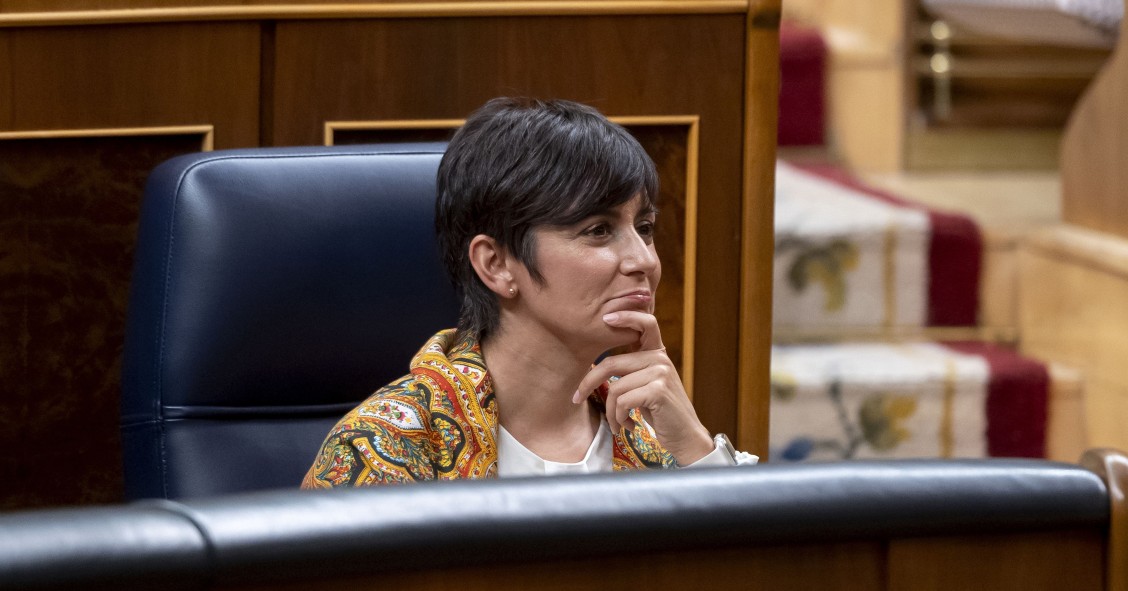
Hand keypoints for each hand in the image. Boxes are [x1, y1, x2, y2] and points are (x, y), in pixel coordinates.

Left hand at [573, 310, 713, 465]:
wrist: (686, 437)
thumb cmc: (662, 414)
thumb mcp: (648, 385)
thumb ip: (632, 371)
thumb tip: (597, 367)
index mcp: (658, 354)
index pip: (646, 323)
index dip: (626, 316)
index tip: (605, 318)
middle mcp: (660, 358)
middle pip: (611, 363)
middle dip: (588, 383)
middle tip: (576, 398)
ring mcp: (661, 372)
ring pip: (615, 388)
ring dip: (611, 412)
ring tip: (618, 424)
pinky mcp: (658, 390)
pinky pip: (622, 401)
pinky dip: (619, 418)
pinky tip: (629, 426)